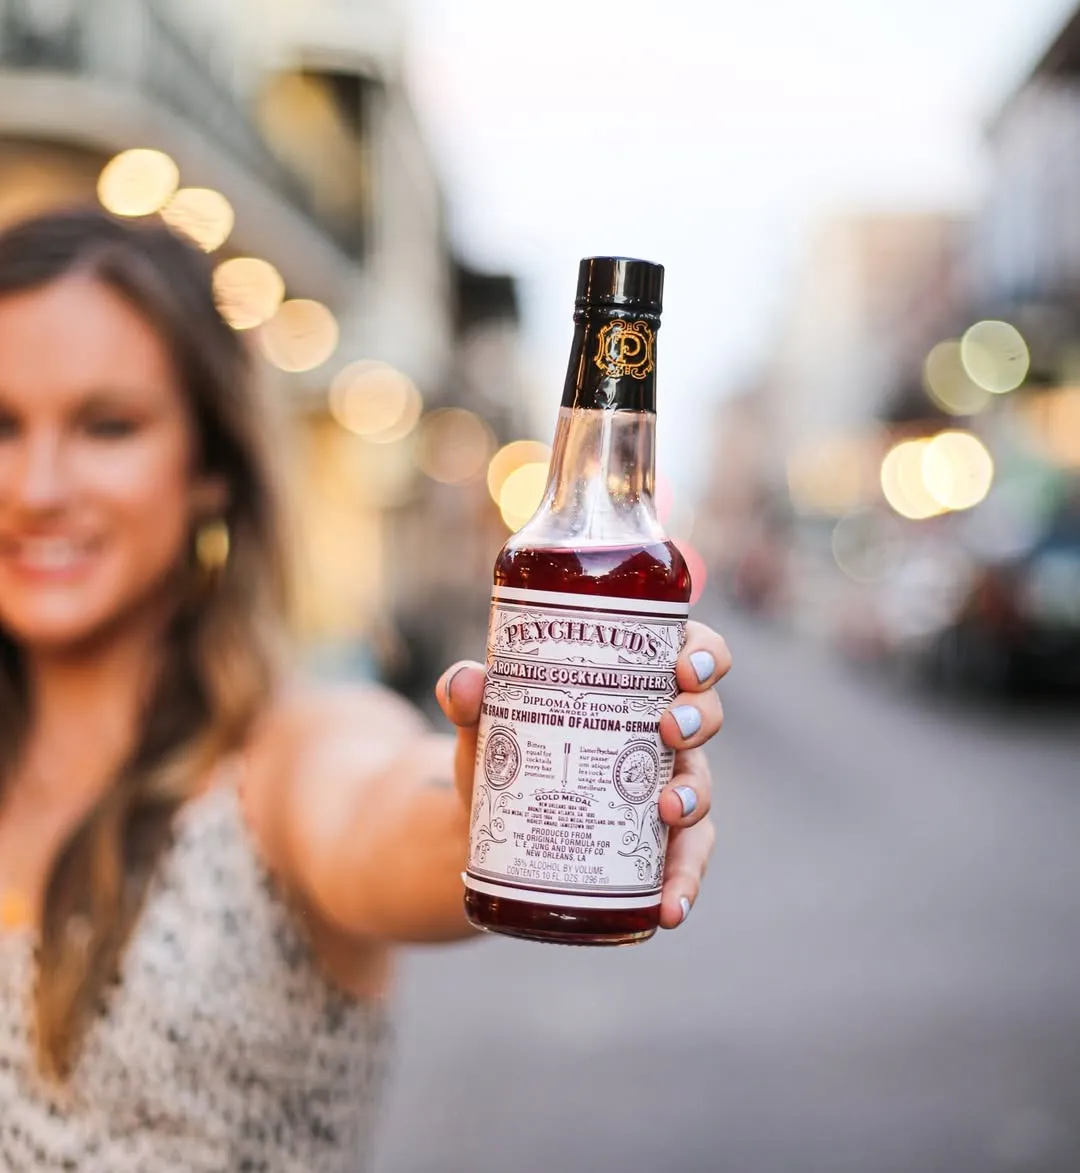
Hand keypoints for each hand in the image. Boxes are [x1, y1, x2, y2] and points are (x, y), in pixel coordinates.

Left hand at [436, 619, 730, 929]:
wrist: (486, 828)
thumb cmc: (503, 754)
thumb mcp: (483, 724)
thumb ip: (467, 697)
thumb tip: (462, 683)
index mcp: (635, 687)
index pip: (690, 654)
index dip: (704, 654)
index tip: (684, 668)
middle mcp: (659, 735)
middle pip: (705, 715)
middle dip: (698, 719)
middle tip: (668, 730)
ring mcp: (662, 790)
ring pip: (700, 788)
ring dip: (695, 799)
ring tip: (669, 811)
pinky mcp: (653, 846)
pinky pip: (684, 861)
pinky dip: (683, 883)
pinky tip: (670, 907)